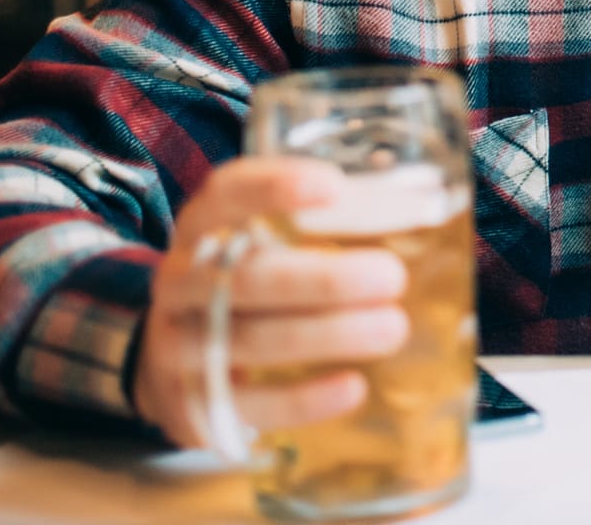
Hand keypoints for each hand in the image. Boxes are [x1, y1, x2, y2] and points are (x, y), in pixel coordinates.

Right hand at [133, 158, 411, 448]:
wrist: (169, 360)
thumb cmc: (243, 282)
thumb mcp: (260, 242)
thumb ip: (317, 223)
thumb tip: (421, 208)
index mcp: (202, 226)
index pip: (227, 194)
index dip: (274, 187)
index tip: (334, 186)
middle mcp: (182, 280)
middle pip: (248, 277)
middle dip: (324, 279)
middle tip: (393, 277)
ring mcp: (179, 344)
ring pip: (251, 339)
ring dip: (328, 335)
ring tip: (393, 327)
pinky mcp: (192, 404)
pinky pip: (248, 403)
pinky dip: (303, 399)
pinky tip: (353, 387)